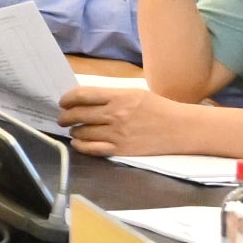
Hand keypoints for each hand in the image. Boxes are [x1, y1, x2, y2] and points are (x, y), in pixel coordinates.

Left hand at [55, 81, 177, 155]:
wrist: (180, 129)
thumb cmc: (158, 108)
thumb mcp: (134, 92)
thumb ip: (110, 95)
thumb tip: (86, 98)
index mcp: (119, 97)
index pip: (83, 95)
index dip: (68, 99)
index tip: (63, 102)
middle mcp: (115, 115)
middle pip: (79, 115)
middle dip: (65, 116)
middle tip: (62, 118)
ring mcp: (117, 134)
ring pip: (83, 132)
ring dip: (74, 131)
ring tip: (73, 130)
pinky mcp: (121, 150)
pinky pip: (93, 149)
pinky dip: (81, 146)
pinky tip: (78, 143)